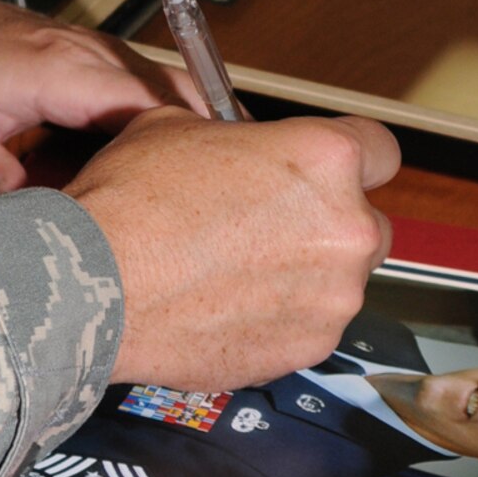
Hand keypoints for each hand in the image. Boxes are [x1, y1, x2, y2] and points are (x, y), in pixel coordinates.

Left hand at [0, 0, 203, 193]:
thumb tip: (18, 213)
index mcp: (55, 70)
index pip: (141, 104)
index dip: (180, 143)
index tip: (203, 188)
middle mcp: (84, 53)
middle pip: (170, 90)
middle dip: (206, 135)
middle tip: (231, 193)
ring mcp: (90, 50)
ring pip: (164, 82)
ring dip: (193, 121)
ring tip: (219, 181)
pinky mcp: (88, 57)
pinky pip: (144, 81)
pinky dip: (169, 110)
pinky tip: (179, 151)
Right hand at [64, 106, 397, 387]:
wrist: (97, 287)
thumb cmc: (132, 202)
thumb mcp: (175, 127)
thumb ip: (231, 136)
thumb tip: (232, 145)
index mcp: (323, 159)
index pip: (380, 150)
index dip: (351, 158)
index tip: (328, 171)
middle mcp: (346, 228)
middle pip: (368, 222)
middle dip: (329, 224)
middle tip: (271, 226)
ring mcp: (332, 297)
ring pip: (340, 280)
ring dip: (304, 275)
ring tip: (235, 272)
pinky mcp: (307, 349)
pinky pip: (309, 326)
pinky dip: (280, 318)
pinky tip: (226, 306)